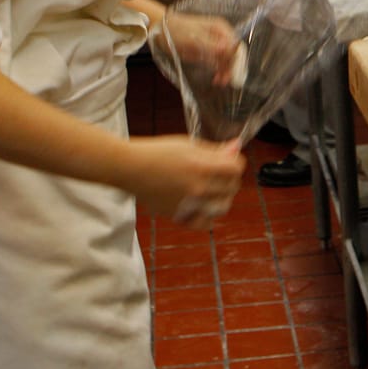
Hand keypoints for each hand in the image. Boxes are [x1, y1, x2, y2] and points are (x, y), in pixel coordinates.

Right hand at [126, 135, 244, 228]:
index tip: (229, 160)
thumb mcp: (188, 145)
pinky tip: (205, 207)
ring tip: (214, 190)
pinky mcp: (179, 215)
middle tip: (221, 173)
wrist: (130, 168)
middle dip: (230, 178)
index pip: (237, 168)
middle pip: (232, 186)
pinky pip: (204, 223)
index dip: (235, 162)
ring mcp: (190, 204)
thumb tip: (235, 146)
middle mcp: (198, 187)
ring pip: (223, 206)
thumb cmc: (157, 152)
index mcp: (202, 166)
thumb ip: (214, 150)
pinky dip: (209, 217)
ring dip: (223, 197)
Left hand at [162, 12, 242, 86]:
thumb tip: (227, 47)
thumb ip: (211, 44)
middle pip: (233, 53)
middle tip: (227, 81)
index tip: (233, 73)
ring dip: (226, 71)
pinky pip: (219, 63)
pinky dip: (220, 71)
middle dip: (232, 67)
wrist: (162, 30)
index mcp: (221, 28)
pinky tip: (217, 80)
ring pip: (227, 60)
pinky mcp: (209, 52)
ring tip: (220, 82)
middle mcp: (221, 36)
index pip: (235, 46)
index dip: (236, 60)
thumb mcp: (193, 38)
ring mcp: (216, 44)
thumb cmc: (177, 30)